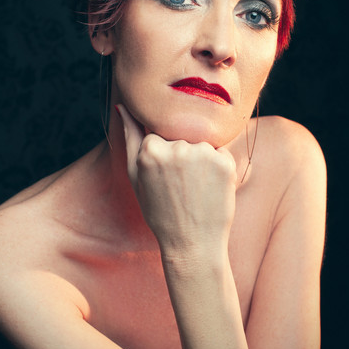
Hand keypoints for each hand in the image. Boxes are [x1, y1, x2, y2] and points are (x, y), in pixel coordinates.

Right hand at [117, 104, 236, 259]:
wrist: (192, 243)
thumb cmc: (160, 211)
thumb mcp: (136, 176)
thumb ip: (130, 137)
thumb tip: (123, 106)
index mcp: (150, 149)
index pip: (159, 131)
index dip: (164, 151)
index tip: (165, 175)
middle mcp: (176, 147)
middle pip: (181, 134)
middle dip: (183, 153)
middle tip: (181, 185)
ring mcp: (202, 154)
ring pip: (202, 141)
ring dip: (201, 158)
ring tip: (195, 188)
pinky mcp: (225, 162)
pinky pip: (221, 151)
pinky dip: (218, 165)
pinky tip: (210, 188)